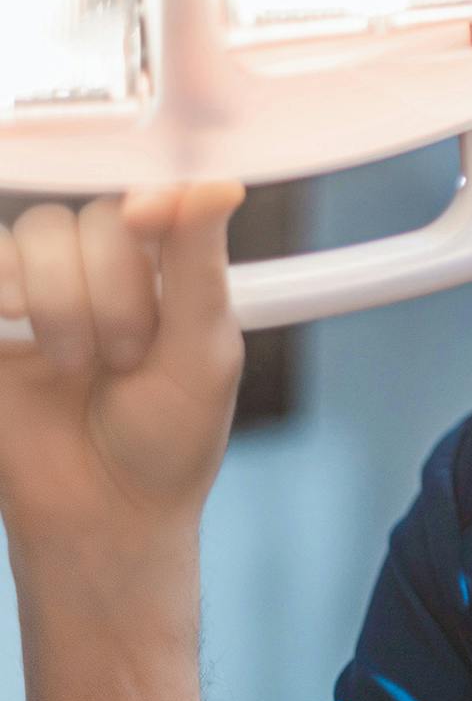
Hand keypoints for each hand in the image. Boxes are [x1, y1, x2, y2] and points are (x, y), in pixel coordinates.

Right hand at [0, 182, 247, 553]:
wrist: (100, 516)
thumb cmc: (169, 439)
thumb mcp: (202, 352)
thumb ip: (199, 265)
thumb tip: (221, 184)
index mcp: (165, 273)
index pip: (151, 202)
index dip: (147, 203)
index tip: (146, 215)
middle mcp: (101, 273)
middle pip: (92, 220)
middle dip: (115, 291)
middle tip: (124, 358)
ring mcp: (39, 293)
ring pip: (36, 235)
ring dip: (60, 301)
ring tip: (75, 366)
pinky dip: (5, 285)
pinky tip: (15, 324)